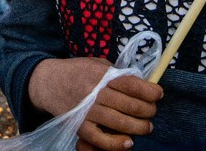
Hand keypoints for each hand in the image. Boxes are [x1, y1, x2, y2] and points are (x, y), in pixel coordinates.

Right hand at [30, 57, 160, 150]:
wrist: (47, 82)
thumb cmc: (76, 71)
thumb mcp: (96, 63)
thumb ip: (117, 72)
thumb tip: (141, 83)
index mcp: (101, 74)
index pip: (132, 84)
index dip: (150, 92)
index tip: (158, 94)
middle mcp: (95, 92)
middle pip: (130, 105)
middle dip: (148, 110)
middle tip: (152, 112)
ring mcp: (87, 111)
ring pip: (120, 123)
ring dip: (139, 127)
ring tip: (146, 126)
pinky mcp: (80, 127)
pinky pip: (101, 140)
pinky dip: (117, 144)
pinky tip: (128, 142)